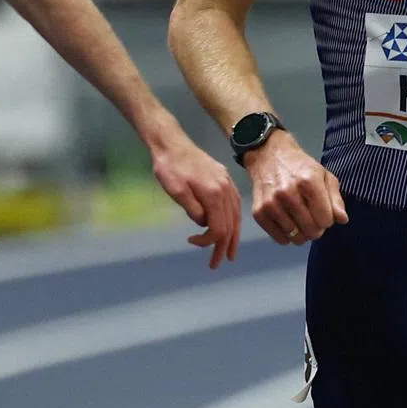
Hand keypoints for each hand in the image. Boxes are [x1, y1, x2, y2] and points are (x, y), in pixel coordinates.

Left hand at [150, 136, 241, 268]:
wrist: (172, 144)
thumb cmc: (170, 168)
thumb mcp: (176, 191)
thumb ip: (193, 210)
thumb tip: (204, 224)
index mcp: (214, 193)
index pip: (219, 227)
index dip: (208, 242)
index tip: (192, 242)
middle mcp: (225, 189)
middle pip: (231, 224)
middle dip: (224, 246)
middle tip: (216, 263)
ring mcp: (226, 183)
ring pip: (236, 215)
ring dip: (232, 235)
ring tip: (229, 251)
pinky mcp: (224, 178)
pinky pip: (234, 204)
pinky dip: (234, 219)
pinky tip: (230, 226)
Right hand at [244, 129, 348, 244]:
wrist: (268, 155)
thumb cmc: (300, 167)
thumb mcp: (324, 176)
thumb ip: (335, 198)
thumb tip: (342, 220)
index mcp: (308, 182)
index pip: (325, 220)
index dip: (327, 219)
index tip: (323, 212)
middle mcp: (288, 193)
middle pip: (311, 231)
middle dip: (316, 229)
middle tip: (312, 217)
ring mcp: (271, 203)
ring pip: (296, 238)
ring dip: (301, 233)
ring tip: (299, 219)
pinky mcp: (259, 212)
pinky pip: (279, 238)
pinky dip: (287, 236)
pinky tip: (288, 223)